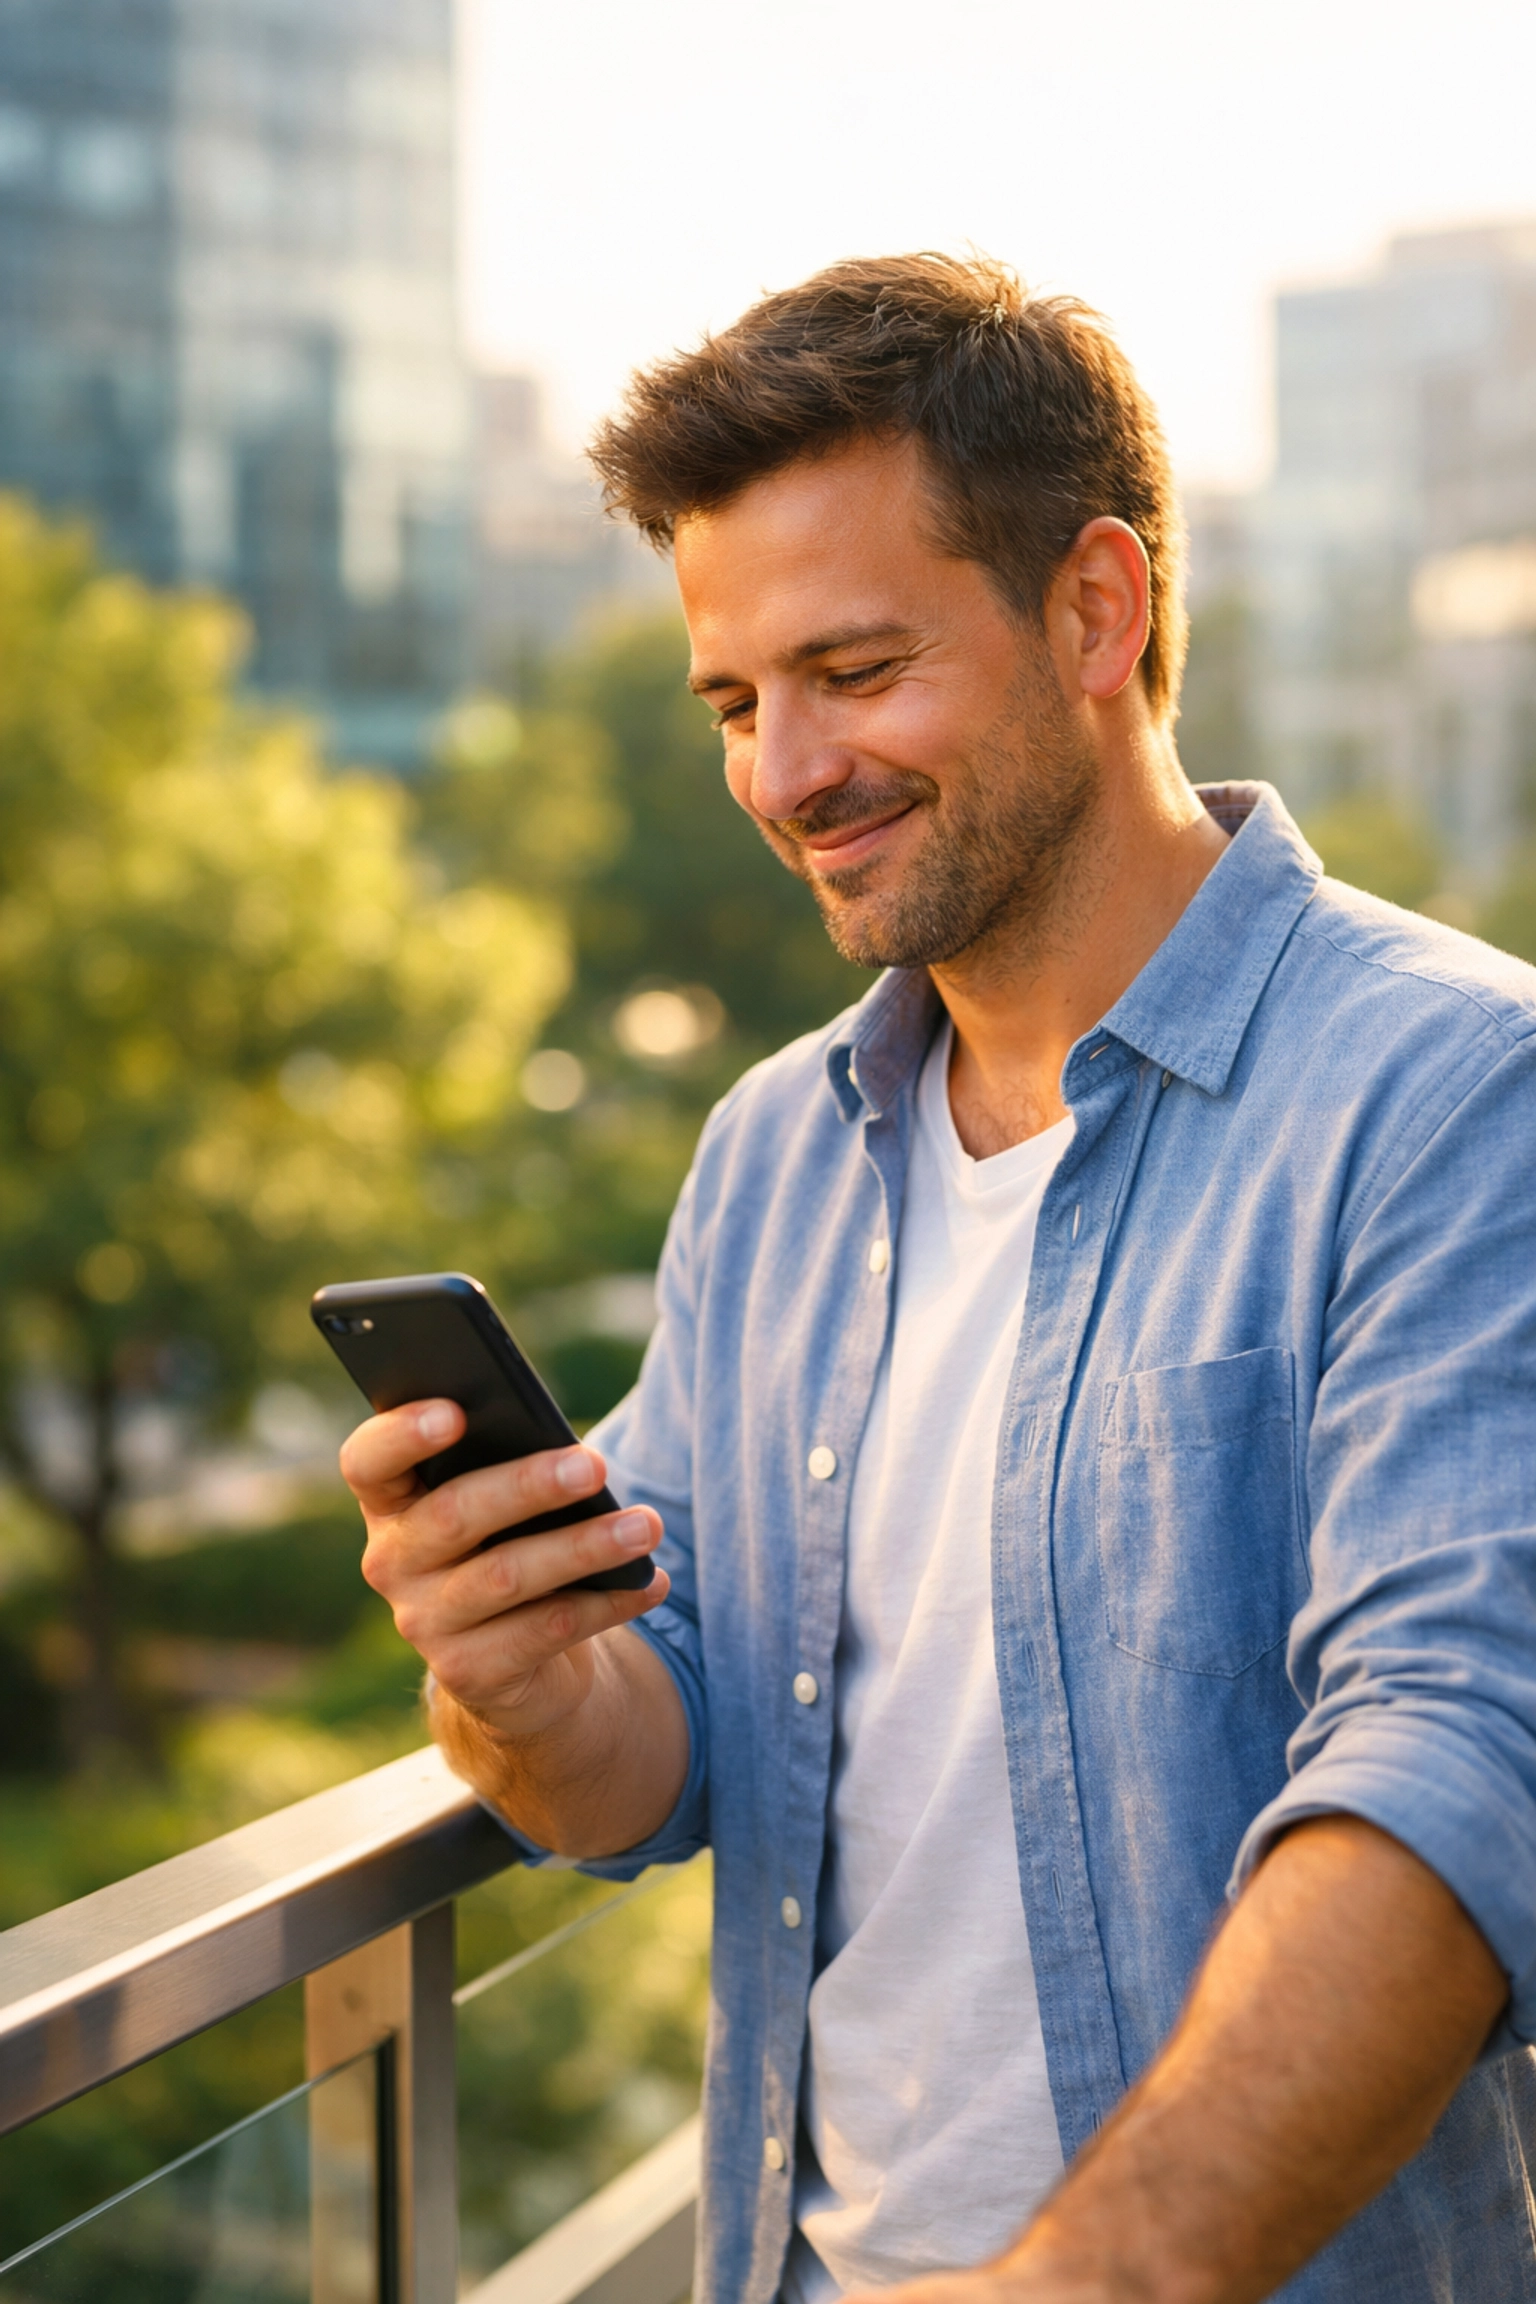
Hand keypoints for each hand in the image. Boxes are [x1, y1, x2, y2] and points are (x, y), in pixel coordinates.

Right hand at [340, 1398, 668, 1742]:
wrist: (514, 1657)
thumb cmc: (510, 1542)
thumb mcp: (499, 1502)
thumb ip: (506, 1466)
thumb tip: (572, 1455)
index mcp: (391, 1501)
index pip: (368, 1462)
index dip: (401, 1435)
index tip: (455, 1411)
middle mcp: (392, 1562)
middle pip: (452, 1515)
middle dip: (528, 1485)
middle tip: (594, 1465)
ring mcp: (424, 1622)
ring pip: (506, 1576)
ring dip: (584, 1548)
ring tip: (644, 1527)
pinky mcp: (467, 1672)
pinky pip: (543, 1632)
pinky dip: (605, 1604)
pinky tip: (649, 1582)